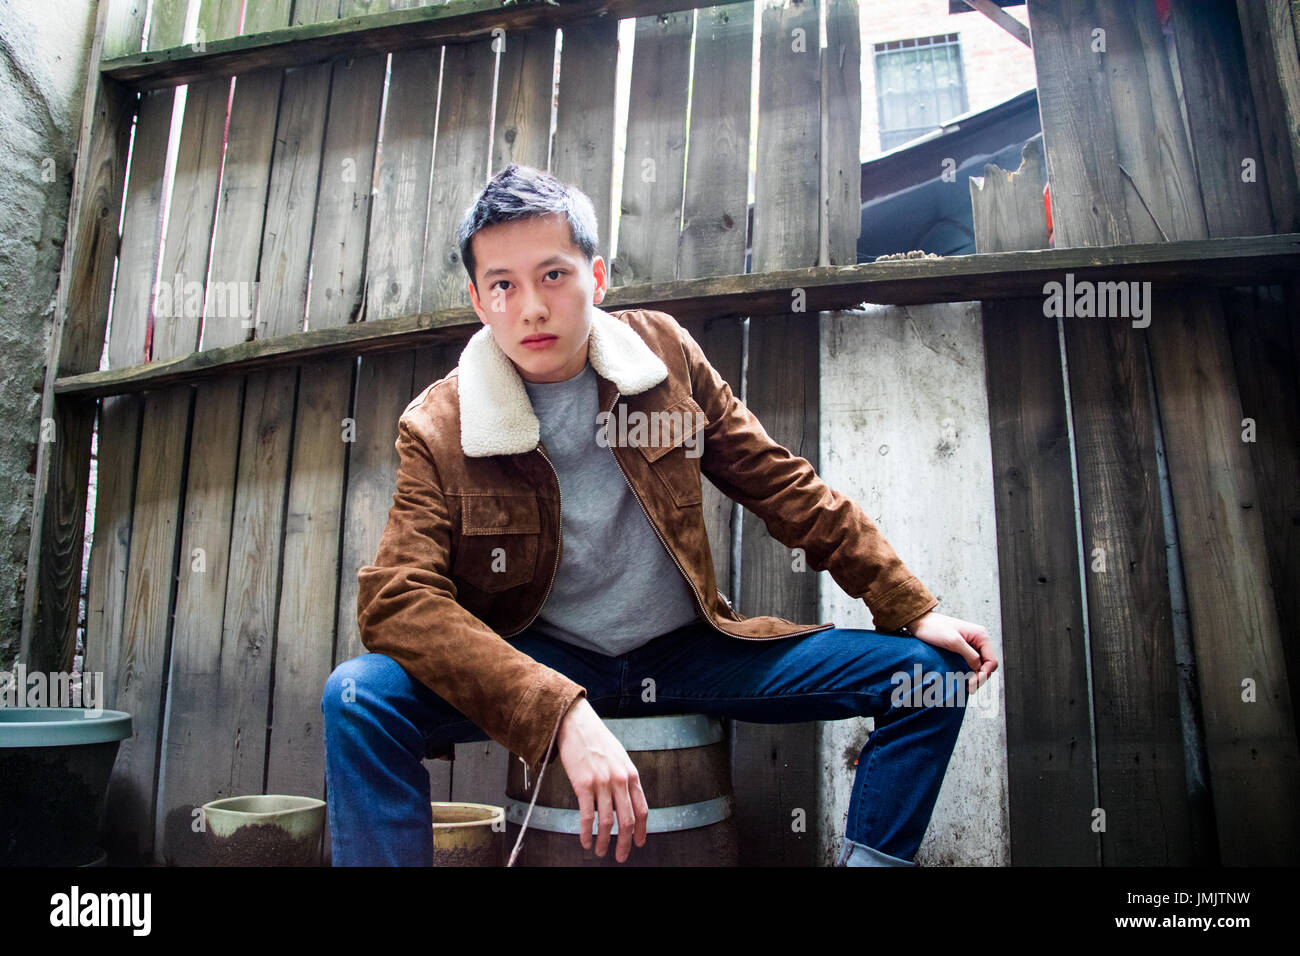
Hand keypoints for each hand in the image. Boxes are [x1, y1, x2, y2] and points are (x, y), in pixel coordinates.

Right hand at [555, 698, 648, 861]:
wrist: (577, 724)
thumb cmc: (597, 740)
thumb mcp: (620, 758)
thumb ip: (625, 779)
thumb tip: (627, 801)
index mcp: (631, 774)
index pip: (642, 809)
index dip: (642, 830)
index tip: (639, 843)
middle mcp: (619, 780)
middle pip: (627, 820)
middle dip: (625, 843)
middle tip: (622, 856)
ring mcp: (602, 783)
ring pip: (607, 822)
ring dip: (604, 842)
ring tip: (600, 851)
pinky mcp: (583, 784)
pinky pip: (587, 816)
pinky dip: (587, 833)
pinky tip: (586, 841)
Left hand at [904, 610, 997, 693]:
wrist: (920, 622)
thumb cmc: (934, 628)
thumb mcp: (952, 641)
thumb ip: (969, 654)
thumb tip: (979, 668)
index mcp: (981, 636)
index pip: (991, 661)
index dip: (984, 674)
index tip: (972, 683)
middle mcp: (979, 639)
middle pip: (988, 665)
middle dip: (980, 677)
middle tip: (969, 688)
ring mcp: (972, 644)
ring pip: (980, 665)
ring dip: (976, 676)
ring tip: (967, 686)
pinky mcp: (964, 648)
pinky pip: (972, 663)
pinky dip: (970, 672)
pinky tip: (964, 679)